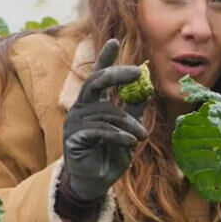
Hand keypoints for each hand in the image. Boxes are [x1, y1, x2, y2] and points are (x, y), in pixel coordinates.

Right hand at [62, 38, 147, 201]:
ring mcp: (75, 122)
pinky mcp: (73, 138)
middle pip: (96, 81)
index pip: (99, 75)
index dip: (106, 58)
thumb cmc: (111, 154)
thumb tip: (146, 87)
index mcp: (94, 102)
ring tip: (142, 136)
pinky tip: (131, 143)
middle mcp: (82, 107)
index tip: (115, 40)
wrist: (97, 181)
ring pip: (106, 111)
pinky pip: (100, 130)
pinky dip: (119, 135)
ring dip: (129, 124)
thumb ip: (134, 109)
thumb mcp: (128, 129)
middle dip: (116, 73)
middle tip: (137, 71)